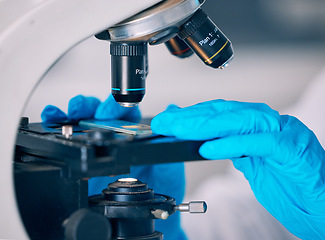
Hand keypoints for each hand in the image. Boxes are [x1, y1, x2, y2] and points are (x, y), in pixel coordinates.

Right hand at [41, 95, 185, 239]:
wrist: (149, 211)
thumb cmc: (161, 186)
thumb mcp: (169, 164)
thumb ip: (169, 141)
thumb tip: (171, 112)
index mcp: (137, 132)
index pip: (124, 112)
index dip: (114, 106)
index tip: (107, 110)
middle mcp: (117, 136)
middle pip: (99, 112)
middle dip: (87, 107)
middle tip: (80, 110)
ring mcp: (101, 146)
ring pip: (84, 123)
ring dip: (71, 115)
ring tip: (62, 114)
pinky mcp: (89, 158)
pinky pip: (73, 141)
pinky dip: (60, 129)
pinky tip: (54, 123)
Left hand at [151, 99, 324, 239]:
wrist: (322, 205)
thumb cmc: (289, 185)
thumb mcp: (251, 163)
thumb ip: (230, 147)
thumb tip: (204, 138)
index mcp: (258, 125)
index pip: (218, 113)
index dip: (190, 115)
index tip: (166, 120)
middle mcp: (269, 124)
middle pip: (224, 112)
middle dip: (190, 117)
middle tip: (164, 122)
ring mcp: (283, 133)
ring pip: (240, 120)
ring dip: (205, 125)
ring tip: (179, 129)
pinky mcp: (292, 150)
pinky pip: (259, 142)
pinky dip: (232, 144)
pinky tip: (208, 148)